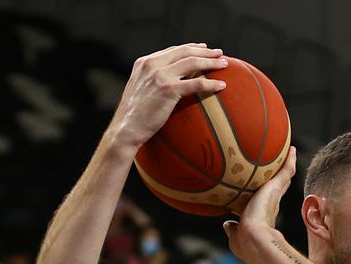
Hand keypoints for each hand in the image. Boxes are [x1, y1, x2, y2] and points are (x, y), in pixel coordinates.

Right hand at [111, 44, 228, 148]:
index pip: (172, 50)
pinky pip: (196, 83)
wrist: (126, 128)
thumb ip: (153, 81)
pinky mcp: (168, 89)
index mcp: (144, 62)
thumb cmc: (135, 116)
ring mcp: (160, 76)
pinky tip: (222, 86)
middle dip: (205, 51)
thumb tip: (172, 84)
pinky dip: (211, 84)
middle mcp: (151, 65)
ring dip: (211, 62)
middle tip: (220, 53)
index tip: (204, 48)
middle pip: (184, 51)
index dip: (191, 48)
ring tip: (224, 64)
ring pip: (192, 63)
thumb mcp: (142, 91)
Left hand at [223, 146, 297, 257]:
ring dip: (286, 166)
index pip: (265, 205)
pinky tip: (291, 150)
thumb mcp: (235, 234)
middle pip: (277, 189)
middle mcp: (271, 205)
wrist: (253, 238)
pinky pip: (285, 171)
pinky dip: (289, 161)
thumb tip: (227, 224)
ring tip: (289, 153)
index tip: (264, 194)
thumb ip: (232, 228)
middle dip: (278, 181)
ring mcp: (275, 195)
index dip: (265, 199)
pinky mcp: (275, 187)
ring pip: (283, 178)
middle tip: (281, 169)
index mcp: (262, 216)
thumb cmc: (243, 240)